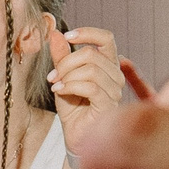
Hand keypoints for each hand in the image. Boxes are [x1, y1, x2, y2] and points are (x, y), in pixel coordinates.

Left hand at [47, 25, 133, 148]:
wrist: (75, 135)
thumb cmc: (73, 107)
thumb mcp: (63, 76)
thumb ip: (61, 55)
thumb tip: (55, 33)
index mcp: (108, 65)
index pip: (106, 39)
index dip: (87, 33)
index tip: (68, 36)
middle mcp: (116, 76)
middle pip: (91, 54)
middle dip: (66, 62)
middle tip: (53, 76)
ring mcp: (115, 91)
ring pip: (90, 69)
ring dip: (67, 76)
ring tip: (56, 86)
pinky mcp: (109, 105)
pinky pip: (91, 87)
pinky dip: (70, 86)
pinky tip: (60, 91)